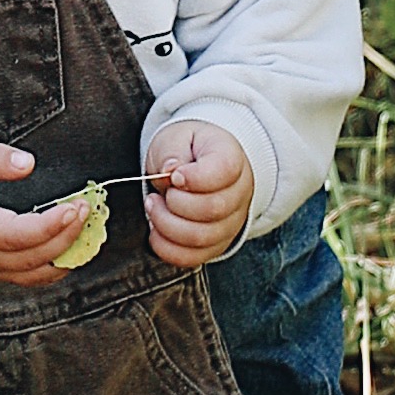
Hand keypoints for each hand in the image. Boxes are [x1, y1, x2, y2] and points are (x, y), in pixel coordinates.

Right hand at [0, 138, 100, 284]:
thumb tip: (27, 164)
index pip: (14, 235)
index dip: (48, 225)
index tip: (73, 208)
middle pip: (29, 258)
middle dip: (65, 237)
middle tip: (85, 211)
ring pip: (31, 275)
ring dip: (64, 256)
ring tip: (85, 231)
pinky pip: (27, 278)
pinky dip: (52, 267)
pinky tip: (69, 249)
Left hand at [141, 117, 254, 267]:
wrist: (198, 165)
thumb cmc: (188, 150)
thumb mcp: (177, 136)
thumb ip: (172, 150)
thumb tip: (170, 170)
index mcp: (232, 158)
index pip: (224, 171)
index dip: (194, 177)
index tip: (174, 175)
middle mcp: (239, 193)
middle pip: (213, 209)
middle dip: (175, 203)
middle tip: (159, 193)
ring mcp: (231, 223)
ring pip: (202, 237)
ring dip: (167, 225)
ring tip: (154, 208)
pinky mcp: (217, 244)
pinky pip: (194, 258)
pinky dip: (168, 249)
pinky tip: (156, 231)